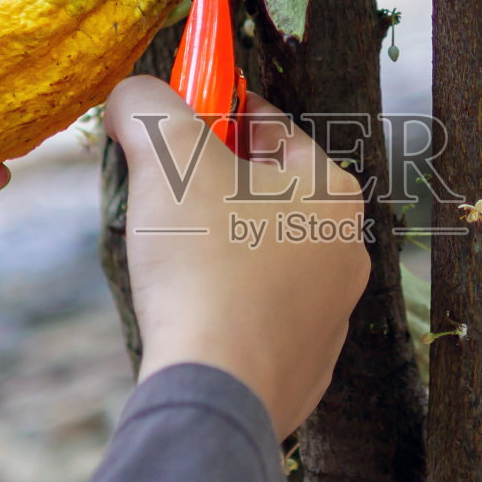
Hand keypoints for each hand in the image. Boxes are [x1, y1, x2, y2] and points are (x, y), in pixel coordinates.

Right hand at [105, 77, 369, 438]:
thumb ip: (149, 108)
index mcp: (333, 192)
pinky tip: (190, 308)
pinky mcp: (306, 367)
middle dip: (220, 181)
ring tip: (172, 250)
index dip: (220, 112)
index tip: (183, 114)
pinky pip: (261, 316)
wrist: (217, 387)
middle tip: (166, 184)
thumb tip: (133, 94)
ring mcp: (332, 316)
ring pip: (269, 257)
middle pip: (273, 195)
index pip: (275, 129)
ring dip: (225, 244)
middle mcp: (347, 252)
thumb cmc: (204, 263)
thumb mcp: (167, 158)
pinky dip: (228, 303)